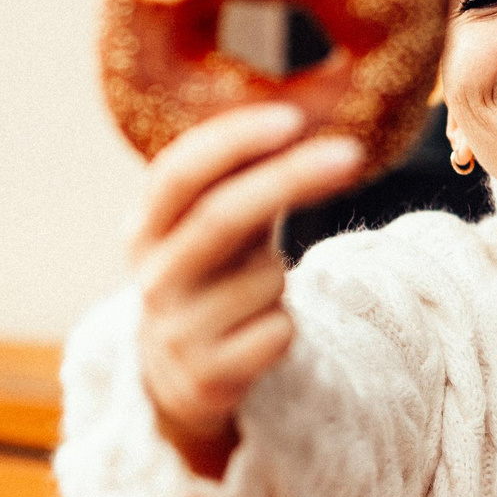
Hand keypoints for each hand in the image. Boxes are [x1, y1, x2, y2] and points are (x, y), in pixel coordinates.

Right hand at [132, 105, 364, 478]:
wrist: (175, 379)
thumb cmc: (208, 279)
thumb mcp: (206, 228)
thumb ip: (239, 182)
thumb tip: (302, 117)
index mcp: (145, 228)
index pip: (178, 173)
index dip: (232, 142)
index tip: (291, 119)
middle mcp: (153, 277)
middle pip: (223, 217)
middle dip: (290, 179)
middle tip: (351, 153)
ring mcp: (176, 330)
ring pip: (265, 278)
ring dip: (281, 276)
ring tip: (256, 293)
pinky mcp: (208, 378)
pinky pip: (278, 332)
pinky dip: (283, 326)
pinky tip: (257, 335)